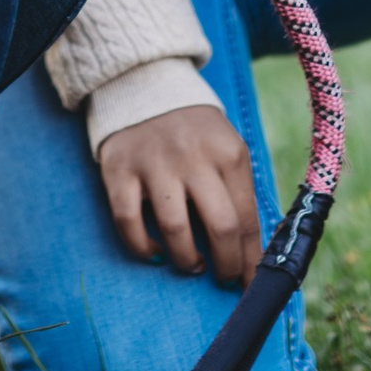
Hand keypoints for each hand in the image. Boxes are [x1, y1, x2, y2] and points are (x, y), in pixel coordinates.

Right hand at [97, 103, 263, 284]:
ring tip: (192, 263)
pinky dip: (142, 247)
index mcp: (228, 153)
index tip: (251, 283)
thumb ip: (237, 192)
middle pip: (220, 228)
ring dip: (187, 260)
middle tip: (224, 277)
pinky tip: (154, 252)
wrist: (146, 86)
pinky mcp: (120, 169)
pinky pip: (129, 222)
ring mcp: (154, 163)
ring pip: (176, 231)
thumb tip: (251, 252)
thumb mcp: (227, 149)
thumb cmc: (195, 133)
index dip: (251, 260)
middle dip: (227, 264)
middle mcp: (193, 158)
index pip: (246, 219)